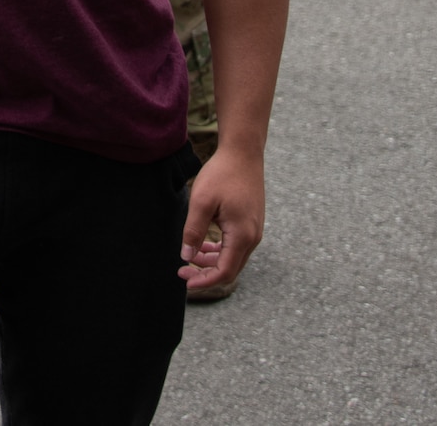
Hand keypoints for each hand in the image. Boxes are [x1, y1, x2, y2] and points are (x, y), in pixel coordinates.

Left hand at [180, 144, 265, 293]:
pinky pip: (236, 245)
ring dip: (211, 261)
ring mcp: (254, 230)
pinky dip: (219, 250)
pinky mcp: (251, 222)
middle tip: (182, 271)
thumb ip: (194, 231)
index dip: (204, 281)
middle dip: (206, 273)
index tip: (185, 282)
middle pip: (230, 268)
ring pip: (233, 257)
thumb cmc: (222, 175)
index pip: (224, 272)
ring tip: (189, 257)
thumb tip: (186, 256)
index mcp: (242, 236)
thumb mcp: (201, 202)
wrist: (243, 153)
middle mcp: (253, 237)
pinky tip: (204, 245)